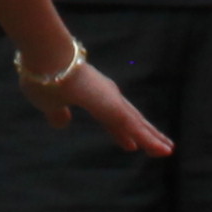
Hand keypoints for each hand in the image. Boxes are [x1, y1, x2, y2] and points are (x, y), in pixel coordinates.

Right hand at [24, 55, 173, 159]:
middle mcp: (108, 96)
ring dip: (152, 138)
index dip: (122, 133)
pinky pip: (135, 127)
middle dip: (145, 134)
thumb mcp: (48, 103)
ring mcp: (112, 99)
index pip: (112, 120)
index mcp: (93, 97)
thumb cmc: (43, 78)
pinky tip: (160, 150)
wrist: (46, 60)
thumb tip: (62, 123)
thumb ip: (57, 113)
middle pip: (132, 120)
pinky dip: (148, 140)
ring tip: (167, 151)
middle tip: (162, 147)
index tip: (132, 145)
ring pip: (137, 124)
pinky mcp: (114, 106)